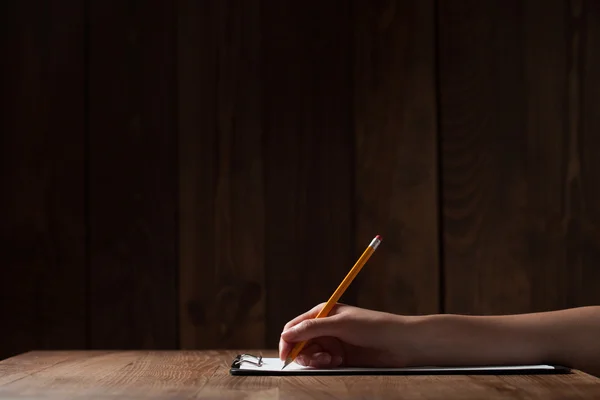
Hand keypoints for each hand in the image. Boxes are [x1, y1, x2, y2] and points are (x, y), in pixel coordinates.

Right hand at [278, 303, 411, 367]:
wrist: (398, 342)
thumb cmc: (372, 326)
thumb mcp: (340, 324)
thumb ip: (311, 329)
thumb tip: (287, 333)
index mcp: (322, 313)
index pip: (294, 326)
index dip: (287, 341)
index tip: (286, 356)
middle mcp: (324, 327)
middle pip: (300, 343)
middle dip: (304, 353)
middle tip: (318, 359)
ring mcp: (332, 342)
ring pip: (310, 355)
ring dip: (316, 360)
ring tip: (332, 360)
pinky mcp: (340, 357)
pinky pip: (323, 363)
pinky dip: (325, 364)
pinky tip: (337, 362)